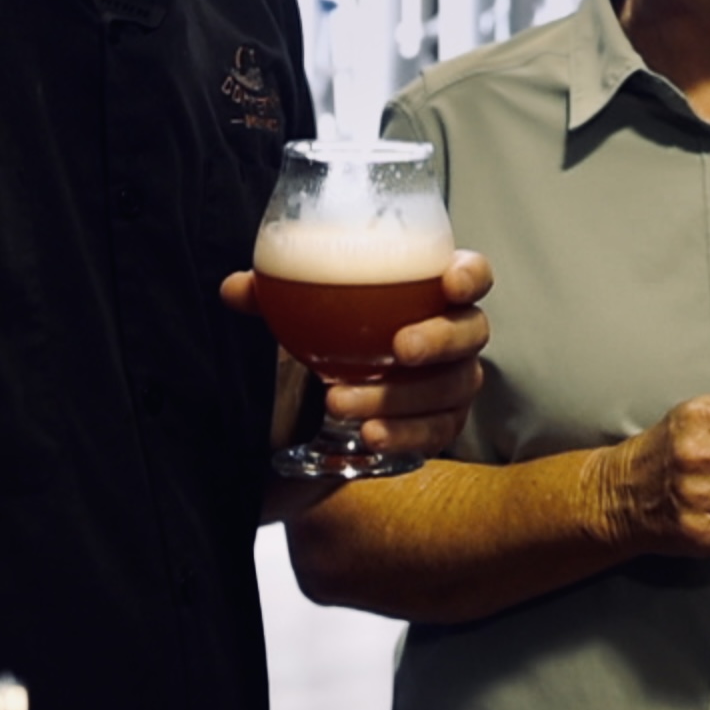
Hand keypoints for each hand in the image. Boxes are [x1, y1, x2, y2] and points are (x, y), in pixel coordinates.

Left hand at [221, 248, 495, 459]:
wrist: (326, 394)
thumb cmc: (334, 331)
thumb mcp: (304, 311)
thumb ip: (275, 294)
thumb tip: (236, 289)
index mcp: (432, 289)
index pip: (473, 273)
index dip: (470, 275)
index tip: (448, 281)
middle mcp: (455, 333)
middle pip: (471, 332)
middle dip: (440, 340)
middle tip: (399, 348)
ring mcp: (455, 381)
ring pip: (451, 388)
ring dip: (399, 396)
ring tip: (340, 402)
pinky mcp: (444, 423)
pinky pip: (436, 432)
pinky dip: (403, 434)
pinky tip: (369, 436)